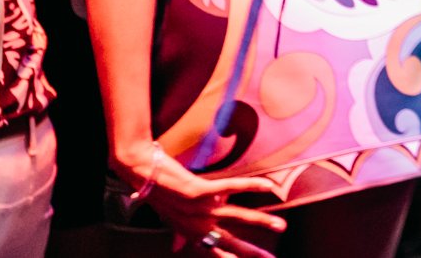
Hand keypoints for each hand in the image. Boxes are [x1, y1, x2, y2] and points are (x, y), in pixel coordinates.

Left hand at [111, 143, 283, 256]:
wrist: (141, 171)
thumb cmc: (156, 192)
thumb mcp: (167, 218)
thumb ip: (177, 234)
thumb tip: (178, 248)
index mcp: (188, 232)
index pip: (212, 251)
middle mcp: (195, 224)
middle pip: (229, 241)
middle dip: (251, 250)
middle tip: (271, 257)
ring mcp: (198, 208)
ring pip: (236, 217)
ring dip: (261, 222)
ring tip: (280, 225)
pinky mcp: (199, 190)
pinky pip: (231, 188)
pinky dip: (251, 187)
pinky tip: (268, 186)